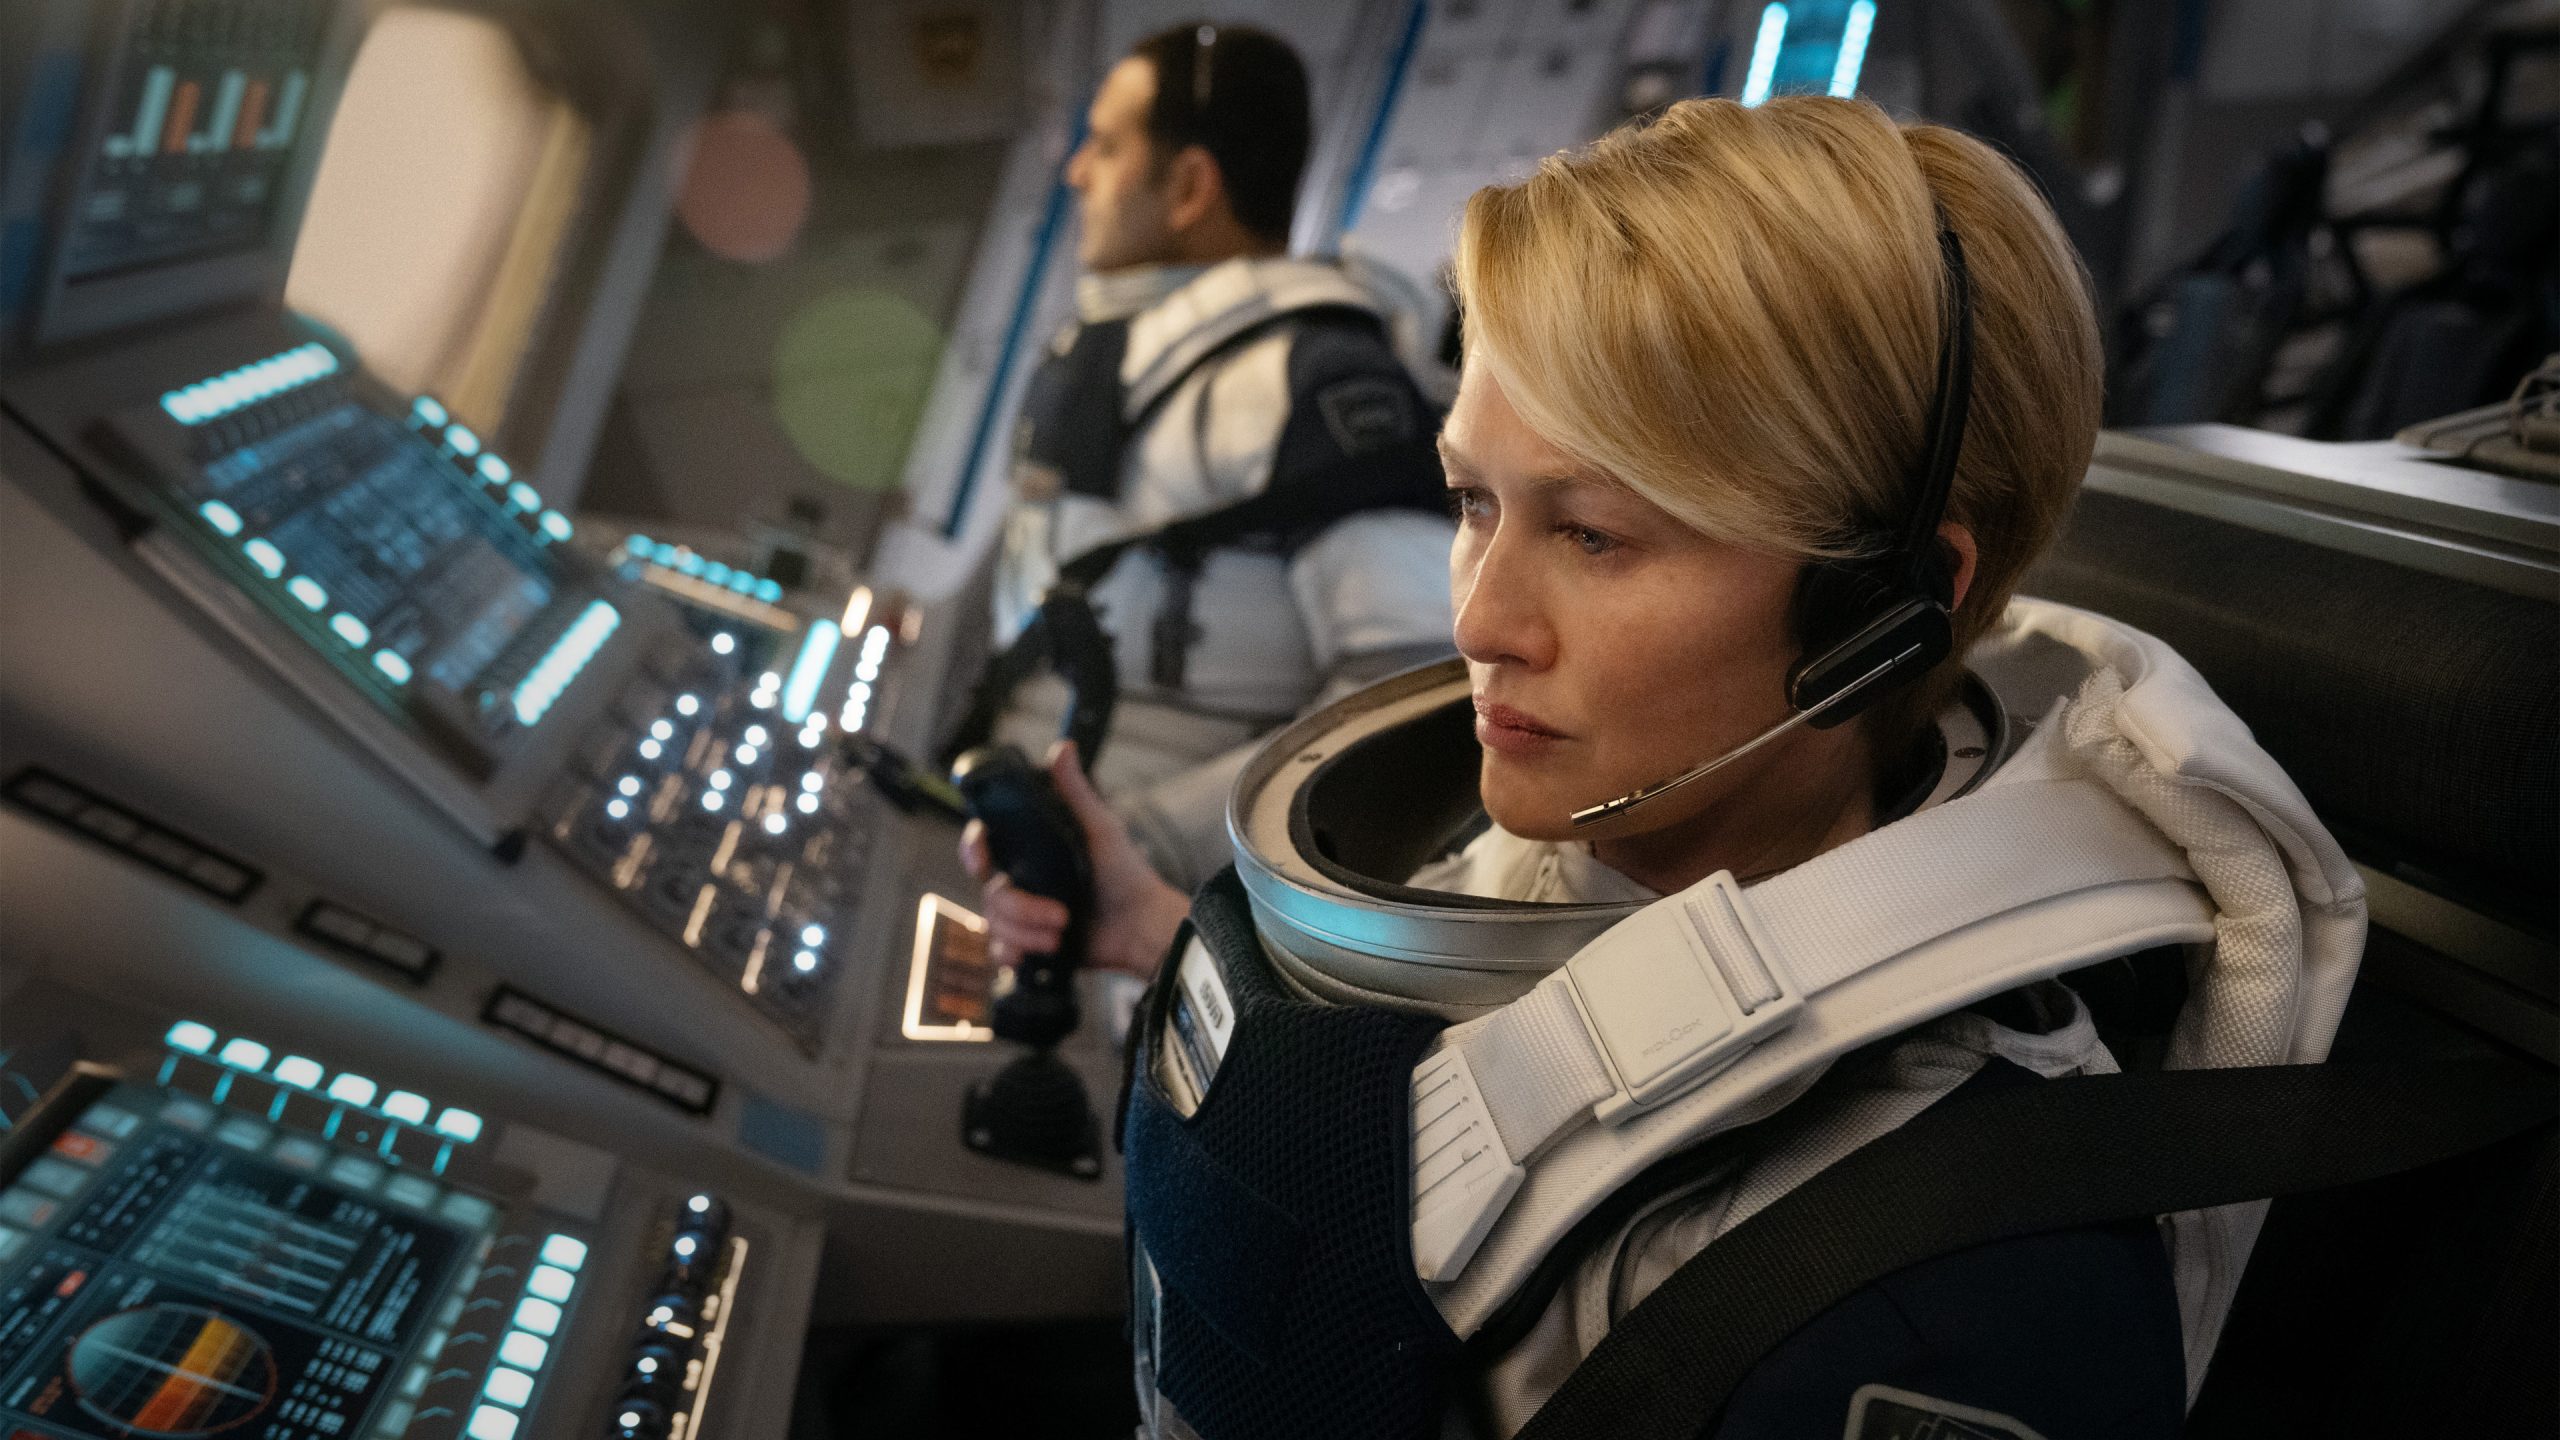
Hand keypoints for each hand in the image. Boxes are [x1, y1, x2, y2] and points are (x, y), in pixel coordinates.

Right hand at [959, 740, 1191, 980]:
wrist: (1142, 927)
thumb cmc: (1126, 873)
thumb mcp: (1101, 828)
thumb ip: (1076, 792)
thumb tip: (1062, 748)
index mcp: (1031, 849)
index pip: (983, 844)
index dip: (973, 849)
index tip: (982, 860)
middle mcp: (1022, 879)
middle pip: (988, 891)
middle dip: (1019, 908)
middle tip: (1060, 915)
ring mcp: (1024, 913)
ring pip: (994, 923)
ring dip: (1026, 933)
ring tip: (1062, 933)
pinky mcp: (1030, 943)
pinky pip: (1000, 951)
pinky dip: (1015, 953)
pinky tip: (1038, 952)